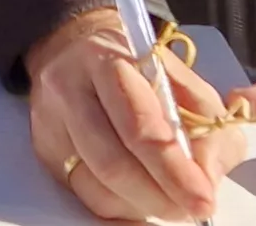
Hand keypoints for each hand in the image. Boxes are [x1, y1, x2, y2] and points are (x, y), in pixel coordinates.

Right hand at [24, 8, 254, 221]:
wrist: (71, 45)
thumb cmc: (134, 65)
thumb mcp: (180, 77)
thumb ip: (206, 122)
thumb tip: (210, 175)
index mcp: (108, 62)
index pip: (140, 127)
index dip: (175, 170)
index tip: (204, 198)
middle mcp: (70, 91)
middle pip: (113, 163)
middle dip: (160, 197)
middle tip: (190, 210)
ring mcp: (51, 125)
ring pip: (96, 187)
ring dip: (142, 207)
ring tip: (171, 204)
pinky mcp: (45, 152)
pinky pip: (84, 197)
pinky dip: (121, 210)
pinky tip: (143, 204)